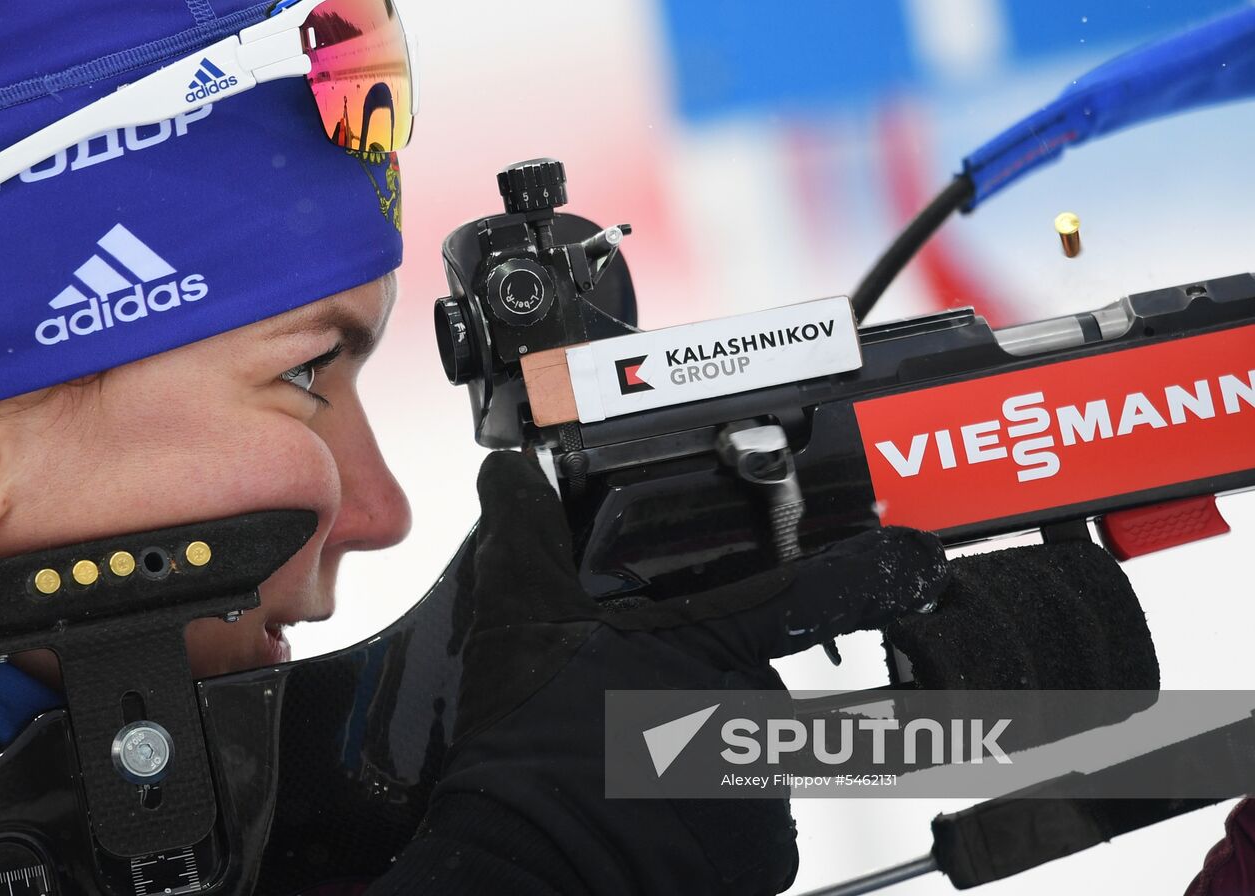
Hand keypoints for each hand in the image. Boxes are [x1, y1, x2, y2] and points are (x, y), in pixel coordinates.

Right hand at [371, 452, 948, 895]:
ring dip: (698, 765)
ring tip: (625, 776)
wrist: (530, 859)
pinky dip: (707, 826)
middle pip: (746, 688)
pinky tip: (647, 820)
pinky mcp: (763, 854)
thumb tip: (509, 474)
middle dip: (698, 699)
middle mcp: (753, 711)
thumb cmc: (532, 748)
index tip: (918, 563)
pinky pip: (746, 827)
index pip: (813, 591)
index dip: (874, 572)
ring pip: (744, 759)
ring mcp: (764, 787)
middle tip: (626, 722)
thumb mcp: (518, 619)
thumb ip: (526, 532)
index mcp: (710, 643)